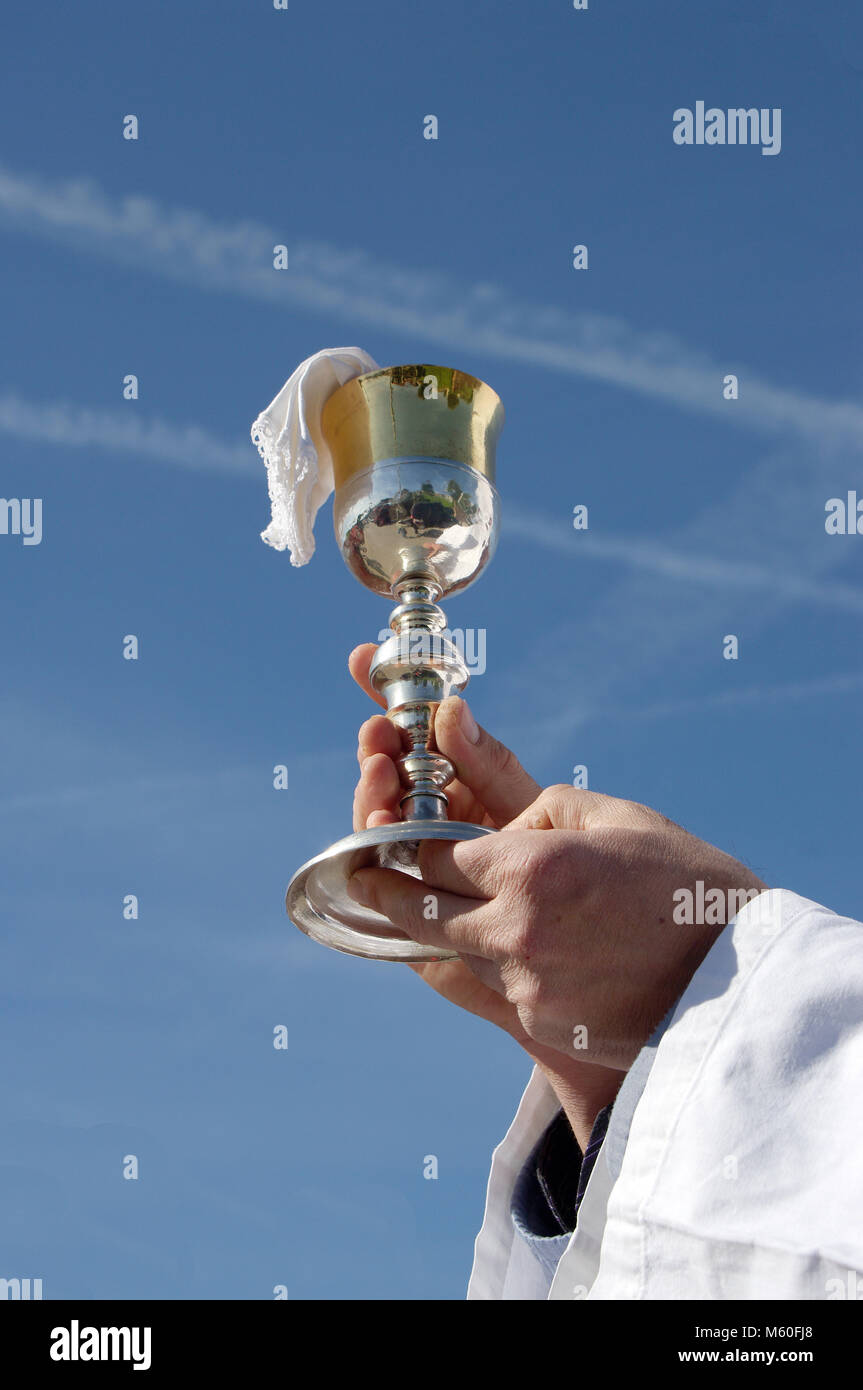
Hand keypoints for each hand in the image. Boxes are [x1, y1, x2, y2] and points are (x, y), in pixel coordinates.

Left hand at [349, 645, 766, 1075]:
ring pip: (456, 952)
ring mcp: (526, 985)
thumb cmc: (689, 887)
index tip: (385, 842)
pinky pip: (499, 986)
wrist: (744, 983)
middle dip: (385, 894)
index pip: (431, 855)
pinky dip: (500, 964)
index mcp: (531, 868)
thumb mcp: (619, 818)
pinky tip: (529, 948)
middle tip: (366, 881)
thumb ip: (542, 807)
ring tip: (452, 908)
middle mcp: (515, 930)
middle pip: (417, 914)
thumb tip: (496, 823)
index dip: (404, 845)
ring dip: (449, 929)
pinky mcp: (543, 1026)